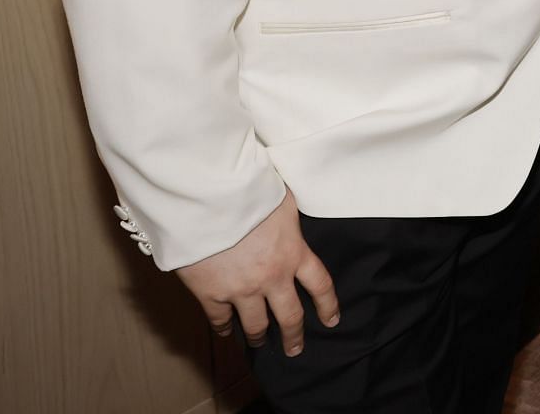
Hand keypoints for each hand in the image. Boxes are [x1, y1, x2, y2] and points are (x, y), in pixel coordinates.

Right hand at [176, 190, 338, 356]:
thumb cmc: (249, 191)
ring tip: (259, 343)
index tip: (331, 320)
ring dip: (259, 336)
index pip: (320, 285)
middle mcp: (272, 277)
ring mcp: (241, 289)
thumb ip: (290, 218)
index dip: (328, 305)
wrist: (208, 199)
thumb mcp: (284, 200)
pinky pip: (220, 319)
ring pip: (255, 325)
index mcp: (294, 253)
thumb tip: (290, 216)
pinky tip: (226, 331)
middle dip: (294, 335)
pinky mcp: (211, 293)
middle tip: (295, 349)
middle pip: (290, 316)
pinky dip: (224, 327)